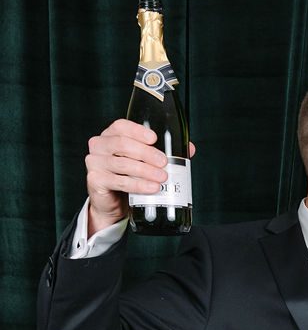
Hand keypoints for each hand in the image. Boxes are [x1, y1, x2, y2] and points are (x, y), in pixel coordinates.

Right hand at [85, 118, 195, 235]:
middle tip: (164, 162)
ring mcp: (95, 163)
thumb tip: (189, 148)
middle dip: (146, 153)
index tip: (154, 138)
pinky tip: (151, 187)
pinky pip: (120, 182)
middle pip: (123, 144)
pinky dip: (138, 185)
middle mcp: (99, 146)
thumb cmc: (128, 177)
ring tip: (162, 178)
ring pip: (123, 164)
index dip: (138, 131)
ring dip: (145, 171)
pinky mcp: (96, 180)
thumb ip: (164, 152)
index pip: (121, 126)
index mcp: (110, 136)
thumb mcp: (144, 163)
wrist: (113, 203)